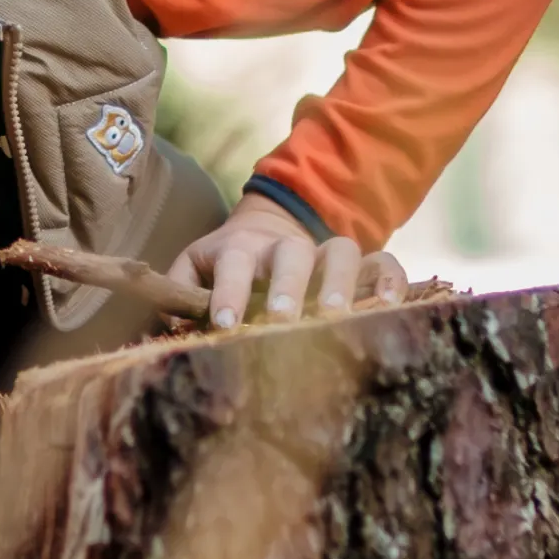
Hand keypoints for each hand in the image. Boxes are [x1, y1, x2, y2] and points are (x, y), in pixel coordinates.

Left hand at [166, 193, 406, 329]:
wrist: (264, 227)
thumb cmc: (223, 263)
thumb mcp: (194, 269)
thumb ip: (178, 294)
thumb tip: (167, 331)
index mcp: (239, 248)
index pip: (232, 264)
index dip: (228, 293)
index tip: (225, 325)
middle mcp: (284, 246)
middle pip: (291, 253)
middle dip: (288, 286)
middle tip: (285, 320)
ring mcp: (323, 251)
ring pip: (341, 252)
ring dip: (340, 282)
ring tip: (335, 317)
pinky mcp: (357, 262)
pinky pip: (381, 262)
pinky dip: (390, 280)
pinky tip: (391, 306)